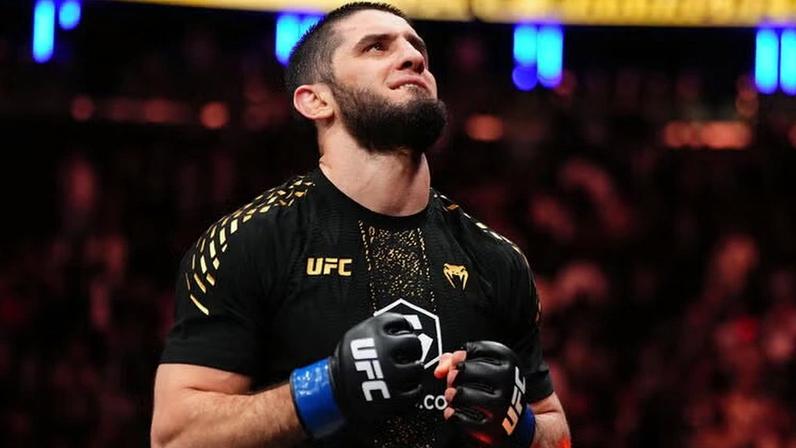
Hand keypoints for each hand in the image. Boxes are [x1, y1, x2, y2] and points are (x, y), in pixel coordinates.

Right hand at [290, 313, 422, 438]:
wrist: (333, 390)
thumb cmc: (346, 362)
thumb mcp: (356, 335)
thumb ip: (377, 329)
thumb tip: (400, 327)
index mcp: (374, 332)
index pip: (401, 321)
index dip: (406, 327)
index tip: (407, 332)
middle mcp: (384, 350)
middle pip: (413, 343)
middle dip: (414, 348)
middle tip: (411, 353)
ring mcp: (390, 374)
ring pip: (417, 368)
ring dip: (416, 369)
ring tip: (410, 370)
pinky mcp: (392, 397)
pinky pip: (415, 392)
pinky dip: (415, 390)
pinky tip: (410, 387)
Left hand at [435, 341, 534, 446]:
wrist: (517, 421)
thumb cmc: (495, 388)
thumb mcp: (485, 366)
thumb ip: (458, 359)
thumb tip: (440, 370)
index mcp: (508, 360)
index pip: (473, 349)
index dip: (460, 356)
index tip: (460, 364)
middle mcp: (507, 379)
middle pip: (464, 370)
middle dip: (453, 375)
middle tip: (453, 381)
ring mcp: (502, 403)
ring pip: (462, 393)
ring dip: (451, 395)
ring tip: (453, 396)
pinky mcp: (493, 426)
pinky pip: (461, 418)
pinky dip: (452, 415)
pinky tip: (455, 412)